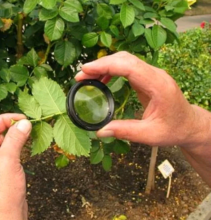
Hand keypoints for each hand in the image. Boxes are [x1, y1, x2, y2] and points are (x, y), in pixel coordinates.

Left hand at [0, 114, 30, 219]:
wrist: (6, 215)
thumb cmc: (3, 190)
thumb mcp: (9, 159)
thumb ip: (15, 138)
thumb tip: (24, 122)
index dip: (2, 120)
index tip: (20, 118)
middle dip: (2, 128)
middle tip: (18, 127)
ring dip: (6, 137)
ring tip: (20, 139)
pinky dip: (8, 147)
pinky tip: (18, 148)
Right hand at [76, 52, 208, 146]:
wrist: (189, 124)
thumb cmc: (173, 129)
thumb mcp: (150, 135)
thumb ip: (125, 131)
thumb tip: (100, 131)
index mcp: (158, 86)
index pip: (129, 67)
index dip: (106, 65)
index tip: (86, 69)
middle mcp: (156, 75)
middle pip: (125, 59)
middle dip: (101, 64)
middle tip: (81, 75)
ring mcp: (152, 74)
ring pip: (125, 60)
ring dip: (105, 65)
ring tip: (87, 77)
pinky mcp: (148, 77)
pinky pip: (127, 67)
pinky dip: (111, 70)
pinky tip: (101, 80)